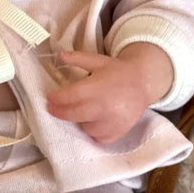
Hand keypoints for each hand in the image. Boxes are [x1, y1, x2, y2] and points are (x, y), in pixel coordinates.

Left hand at [46, 43, 173, 143]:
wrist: (144, 85)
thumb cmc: (118, 72)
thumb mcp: (99, 61)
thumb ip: (79, 58)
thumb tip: (60, 55)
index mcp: (99, 87)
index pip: (71, 96)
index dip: (56, 98)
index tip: (49, 97)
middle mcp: (104, 107)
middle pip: (73, 114)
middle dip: (59, 111)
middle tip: (52, 108)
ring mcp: (111, 123)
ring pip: (84, 127)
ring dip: (79, 120)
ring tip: (84, 110)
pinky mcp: (116, 134)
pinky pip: (96, 137)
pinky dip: (93, 130)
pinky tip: (95, 120)